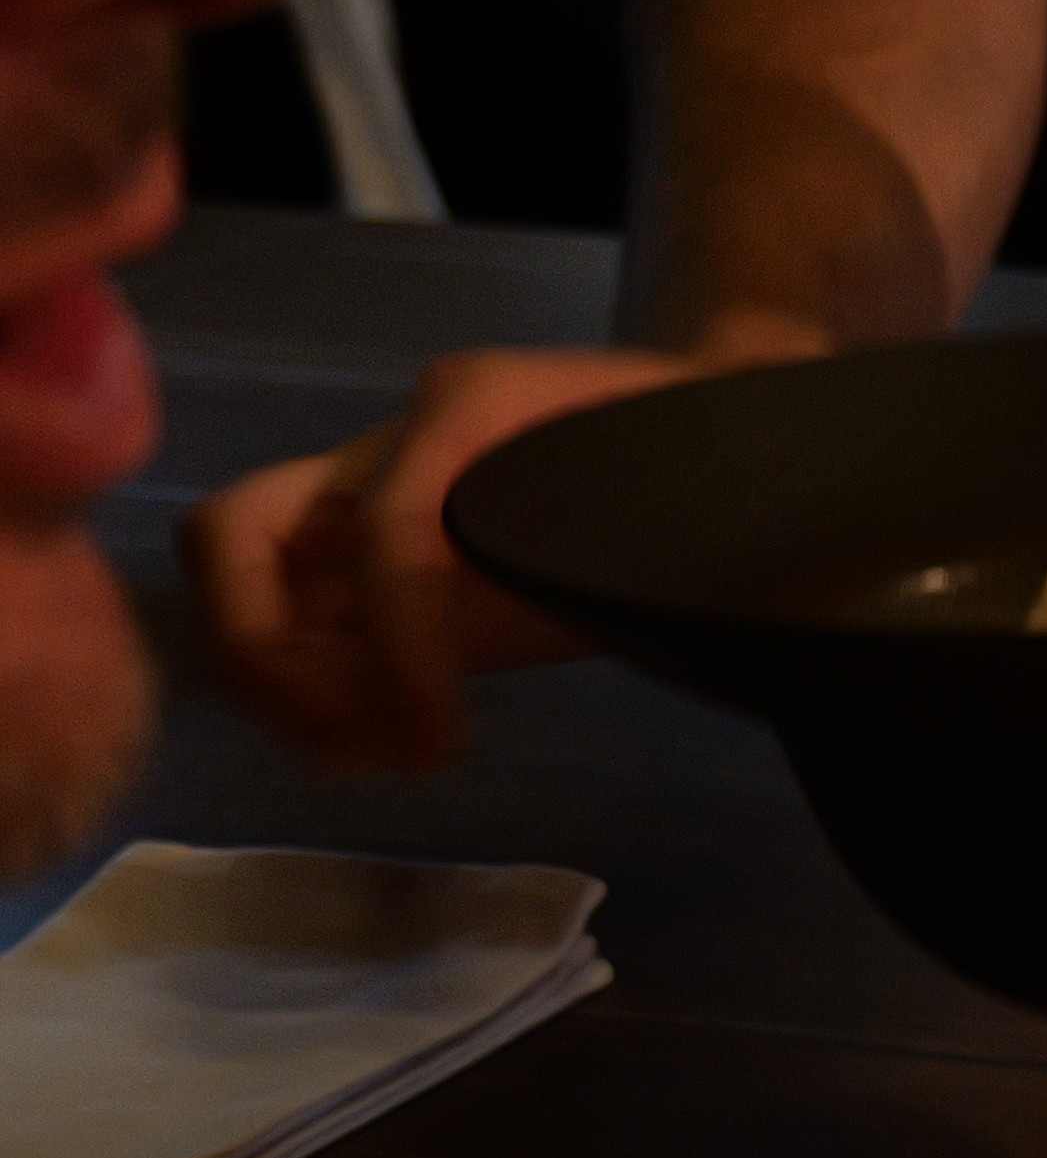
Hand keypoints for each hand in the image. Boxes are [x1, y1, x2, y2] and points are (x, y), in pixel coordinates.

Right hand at [181, 334, 787, 769]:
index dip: (398, 650)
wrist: (696, 433)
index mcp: (473, 402)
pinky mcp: (372, 564)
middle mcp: (390, 444)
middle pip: (235, 531)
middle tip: (358, 745)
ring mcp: (364, 500)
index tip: (439, 746)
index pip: (387, 529)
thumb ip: (652, 521)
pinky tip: (390, 748)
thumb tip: (649, 600)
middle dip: (269, 652)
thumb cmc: (700, 448)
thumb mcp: (691, 475)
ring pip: (243, 583)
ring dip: (281, 684)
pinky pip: (292, 623)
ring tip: (385, 755)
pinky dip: (313, 695)